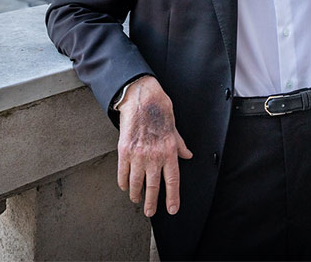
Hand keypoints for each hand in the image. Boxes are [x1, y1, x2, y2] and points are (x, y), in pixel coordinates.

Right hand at [116, 76, 192, 216]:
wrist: (141, 98)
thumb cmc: (160, 111)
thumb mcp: (175, 128)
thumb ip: (180, 145)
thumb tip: (187, 155)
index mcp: (169, 151)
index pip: (172, 181)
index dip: (172, 197)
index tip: (171, 209)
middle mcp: (154, 156)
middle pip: (153, 187)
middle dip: (151, 203)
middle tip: (150, 212)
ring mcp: (138, 155)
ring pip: (136, 183)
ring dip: (136, 194)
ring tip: (137, 199)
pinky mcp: (124, 151)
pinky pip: (123, 173)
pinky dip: (123, 183)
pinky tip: (125, 186)